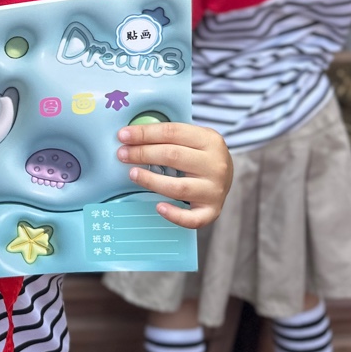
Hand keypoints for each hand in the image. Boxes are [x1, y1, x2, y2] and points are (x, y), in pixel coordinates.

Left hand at [117, 122, 232, 228]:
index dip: (144, 133)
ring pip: (178, 187)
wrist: (228, 174)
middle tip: (122, 154)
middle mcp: (215, 165)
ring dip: (151, 180)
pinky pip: (193, 218)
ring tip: (132, 174)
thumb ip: (169, 136)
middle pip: (173, 156)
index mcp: (210, 140)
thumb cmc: (201, 154)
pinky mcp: (212, 211)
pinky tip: (159, 207)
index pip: (172, 132)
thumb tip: (132, 135)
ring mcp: (215, 190)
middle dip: (142, 154)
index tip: (123, 135)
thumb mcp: (194, 137)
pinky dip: (174, 215)